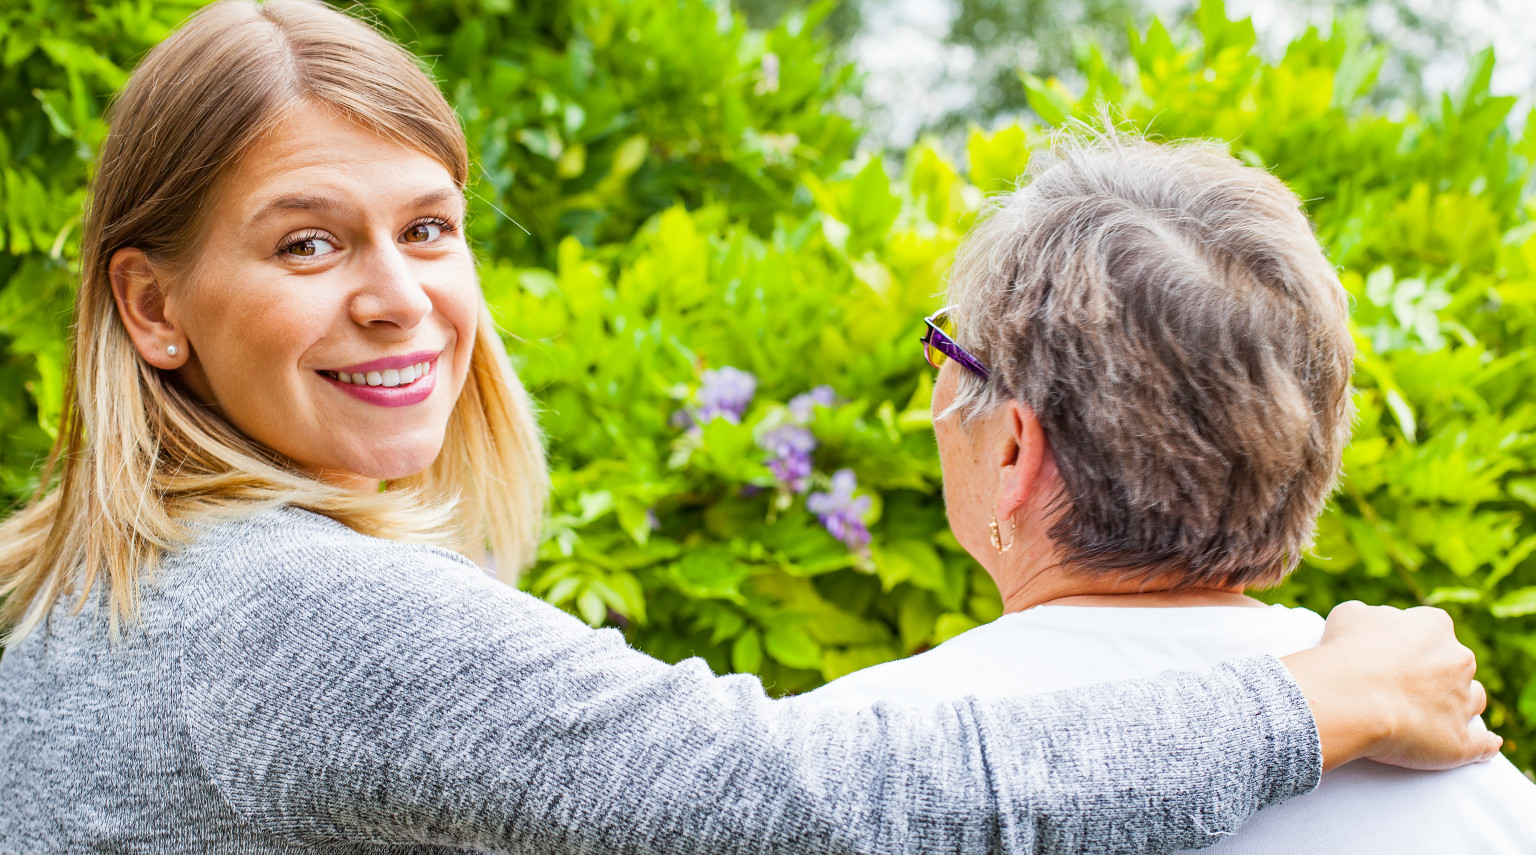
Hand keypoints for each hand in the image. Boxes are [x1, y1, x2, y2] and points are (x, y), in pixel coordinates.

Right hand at [1279, 601, 1501, 771]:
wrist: (1351, 699)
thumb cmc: (1346, 654)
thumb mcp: (1347, 616)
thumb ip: (1368, 617)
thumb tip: (1371, 624)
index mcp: (1433, 625)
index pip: (1432, 627)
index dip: (1412, 640)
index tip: (1391, 653)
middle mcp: (1457, 659)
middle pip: (1455, 662)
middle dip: (1435, 672)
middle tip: (1401, 685)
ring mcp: (1463, 700)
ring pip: (1472, 699)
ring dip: (1459, 703)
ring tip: (1432, 715)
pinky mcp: (1461, 740)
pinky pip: (1482, 744)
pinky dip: (1484, 745)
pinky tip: (1485, 746)